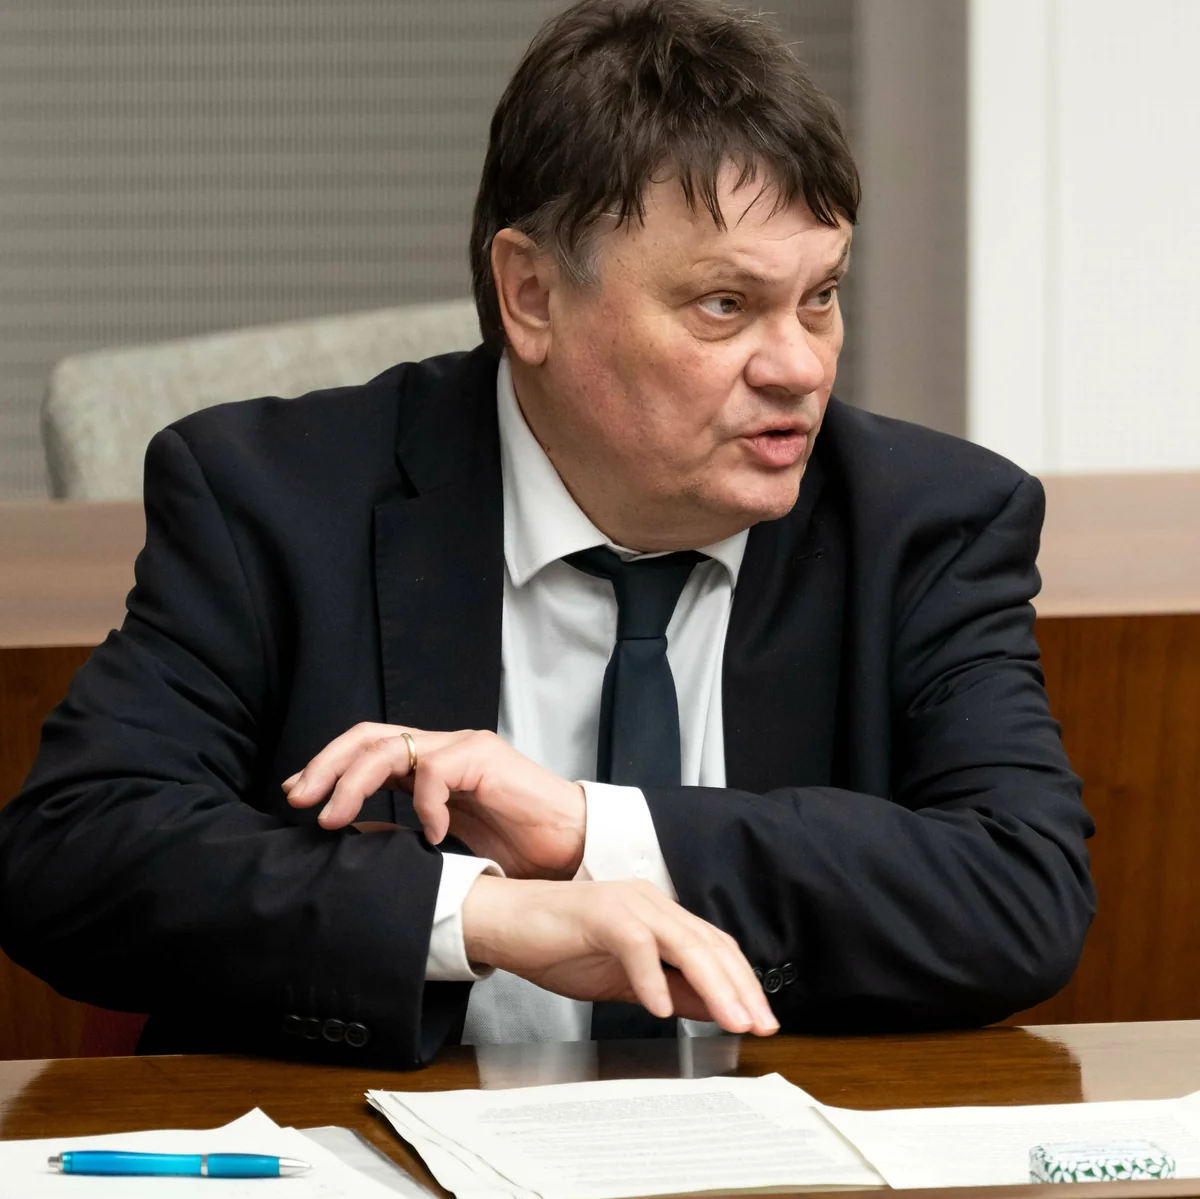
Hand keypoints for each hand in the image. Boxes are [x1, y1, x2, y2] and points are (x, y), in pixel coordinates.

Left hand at [283, 723, 586, 878]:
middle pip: (367, 737)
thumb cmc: (518, 847)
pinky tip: (431, 835)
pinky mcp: (484, 758)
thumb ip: (407, 830)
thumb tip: (356, 837)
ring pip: (390, 748)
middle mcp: (443, 748)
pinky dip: (423, 805)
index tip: (298, 797)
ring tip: (334, 818)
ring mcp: (463, 748)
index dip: (328, 767)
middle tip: (299, 800)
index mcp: (430, 765)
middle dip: (325, 765)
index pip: (366, 749)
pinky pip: (434, 773)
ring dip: (352, 782)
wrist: (572, 847)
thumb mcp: (446, 841)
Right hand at [463, 875, 779, 1036]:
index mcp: (658, 914)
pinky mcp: (600, 913)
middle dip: (740, 988)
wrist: (502, 922)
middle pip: (709, 944)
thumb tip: (711, 1008)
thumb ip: (669, 987)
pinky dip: (652, 978)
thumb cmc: (555, 945)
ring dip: (712, 985)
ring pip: (684, 943)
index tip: (761, 1018)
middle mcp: (650, 902)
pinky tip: (661, 1009)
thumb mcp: (623, 978)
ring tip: (730, 1019)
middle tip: (758, 1024)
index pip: (715, 946)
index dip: (743, 982)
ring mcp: (627, 904)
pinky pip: (637, 945)